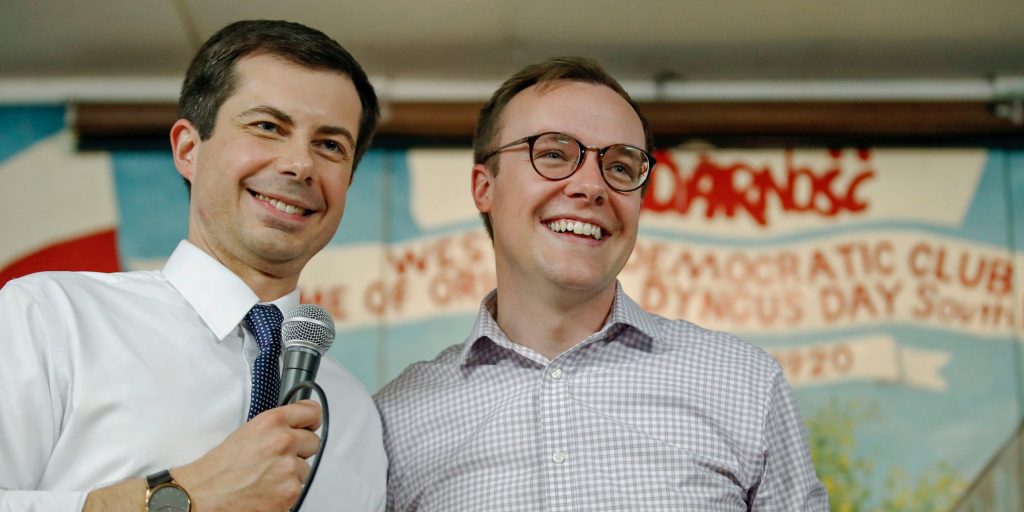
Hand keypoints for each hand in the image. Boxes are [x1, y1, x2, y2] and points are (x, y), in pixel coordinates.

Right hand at [173, 400, 322, 511]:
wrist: (203, 495)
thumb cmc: (219, 468)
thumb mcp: (247, 432)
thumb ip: (275, 428)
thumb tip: (294, 428)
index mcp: (272, 422)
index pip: (312, 412)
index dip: (311, 421)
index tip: (310, 425)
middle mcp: (284, 441)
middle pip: (313, 442)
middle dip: (300, 451)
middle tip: (279, 459)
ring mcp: (289, 468)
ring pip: (306, 469)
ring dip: (292, 474)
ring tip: (267, 478)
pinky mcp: (291, 492)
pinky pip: (299, 489)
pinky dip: (286, 492)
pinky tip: (267, 490)